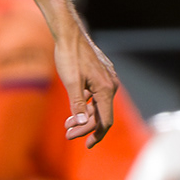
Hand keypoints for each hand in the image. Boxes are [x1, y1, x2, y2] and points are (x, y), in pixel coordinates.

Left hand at [56, 28, 118, 147]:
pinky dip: (86, 104)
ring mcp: (107, 79)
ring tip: (67, 125)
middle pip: (101, 114)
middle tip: (68, 135)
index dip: (96, 135)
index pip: (105, 120)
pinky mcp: (101, 75)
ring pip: (98, 105)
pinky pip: (96, 96)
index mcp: (106, 89)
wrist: (69, 34)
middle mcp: (111, 85)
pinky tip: (75, 109)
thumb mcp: (70, 83)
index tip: (86, 145)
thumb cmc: (69, 57)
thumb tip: (83, 122)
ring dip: (84, 117)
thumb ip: (78, 104)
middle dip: (85, 127)